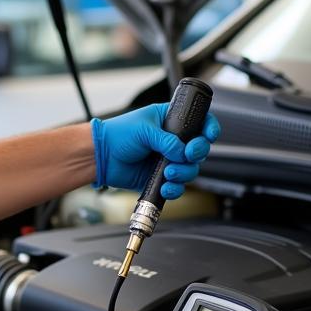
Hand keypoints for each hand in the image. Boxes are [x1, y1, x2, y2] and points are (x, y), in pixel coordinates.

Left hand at [91, 103, 220, 198]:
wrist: (101, 156)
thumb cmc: (118, 135)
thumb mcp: (144, 129)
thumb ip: (167, 140)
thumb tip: (182, 153)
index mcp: (171, 122)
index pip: (199, 123)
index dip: (208, 128)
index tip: (208, 135)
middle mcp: (173, 141)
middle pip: (199, 150)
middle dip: (197, 153)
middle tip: (187, 155)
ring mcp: (168, 160)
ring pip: (190, 170)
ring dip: (184, 173)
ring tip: (168, 172)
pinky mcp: (161, 178)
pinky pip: (177, 186)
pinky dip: (174, 188)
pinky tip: (165, 186)